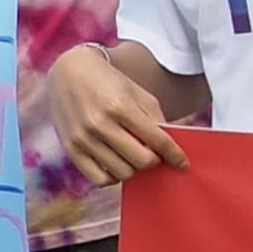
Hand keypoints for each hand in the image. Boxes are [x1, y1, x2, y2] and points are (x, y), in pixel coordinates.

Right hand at [45, 48, 189, 184]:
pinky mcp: (71, 150)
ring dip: (134, 168)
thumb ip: (155, 119)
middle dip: (154, 160)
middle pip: (141, 161)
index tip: (183, 164)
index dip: (175, 155)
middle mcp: (100, 124)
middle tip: (153, 153)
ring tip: (133, 156)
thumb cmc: (109, 82)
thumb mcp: (137, 93)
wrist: (69, 72)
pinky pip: (99, 180)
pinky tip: (117, 165)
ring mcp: (83, 139)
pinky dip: (113, 178)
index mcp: (121, 106)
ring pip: (122, 173)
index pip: (157, 140)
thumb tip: (170, 148)